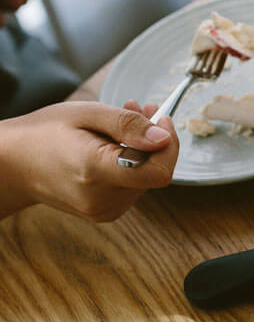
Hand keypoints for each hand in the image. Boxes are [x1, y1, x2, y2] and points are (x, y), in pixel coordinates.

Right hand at [0, 100, 179, 221]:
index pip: (157, 172)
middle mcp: (102, 199)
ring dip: (143, 148)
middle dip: (154, 139)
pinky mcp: (105, 212)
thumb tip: (164, 139)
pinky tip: (115, 144)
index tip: (161, 120)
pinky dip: (131, 163)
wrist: (13, 164)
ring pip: (146, 178)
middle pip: (154, 172)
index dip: (169, 146)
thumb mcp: (87, 114)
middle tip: (140, 109)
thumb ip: (128, 125)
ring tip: (120, 124)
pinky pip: (132, 185)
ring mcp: (103, 210)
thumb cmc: (44, 133)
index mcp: (95, 172)